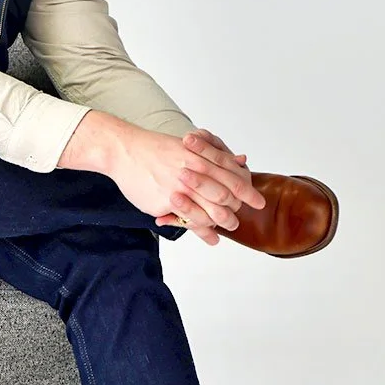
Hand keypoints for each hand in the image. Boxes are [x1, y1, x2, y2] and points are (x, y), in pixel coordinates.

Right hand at [96, 120, 262, 246]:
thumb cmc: (156, 148)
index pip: (233, 179)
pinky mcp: (167, 202)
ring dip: (220, 224)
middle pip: (225, 198)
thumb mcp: (189, 146)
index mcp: (202, 158)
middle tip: (236, 221)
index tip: (259, 203)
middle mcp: (195, 174)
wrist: (126, 151)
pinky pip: (189, 221)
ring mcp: (181, 189)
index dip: (247, 193)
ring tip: (226, 229)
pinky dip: (202, 231)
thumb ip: (215, 156)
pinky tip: (210, 238)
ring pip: (209, 213)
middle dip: (233, 212)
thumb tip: (241, 160)